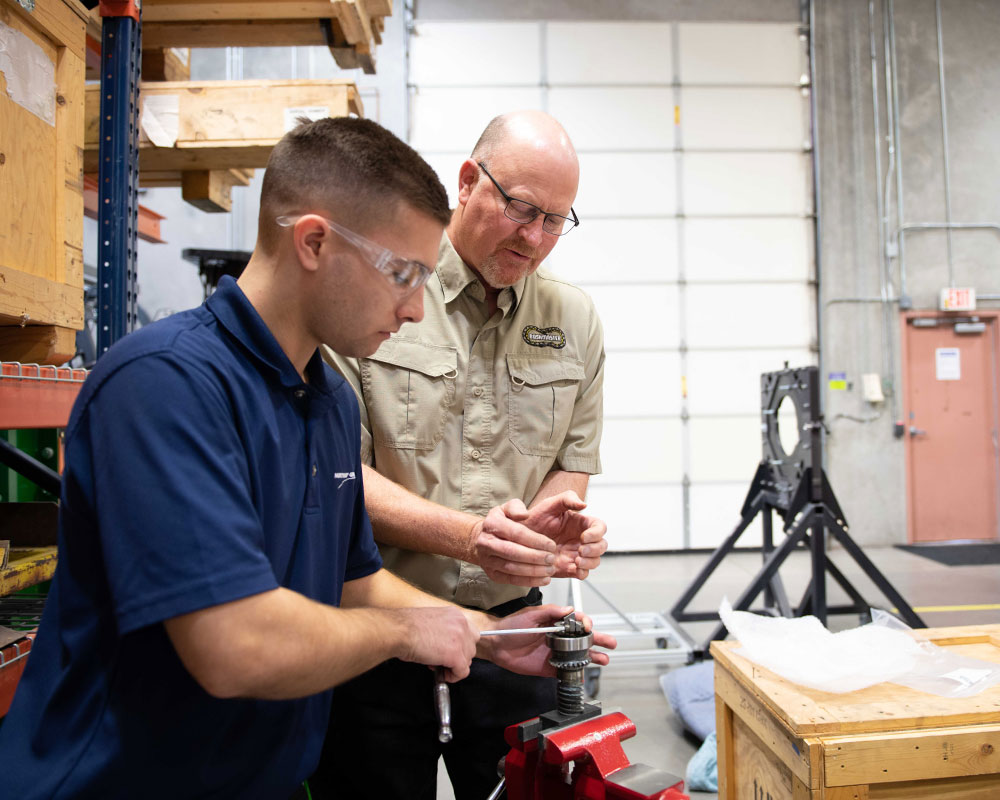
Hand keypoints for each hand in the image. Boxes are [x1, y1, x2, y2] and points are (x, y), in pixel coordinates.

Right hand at [396, 607, 478, 681]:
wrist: (399, 630)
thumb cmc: (406, 626)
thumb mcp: (431, 621)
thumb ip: (444, 630)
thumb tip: (445, 644)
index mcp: (455, 614)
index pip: (470, 633)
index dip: (460, 645)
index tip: (449, 650)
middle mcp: (461, 624)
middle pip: (471, 647)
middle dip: (458, 656)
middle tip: (441, 659)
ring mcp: (460, 639)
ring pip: (468, 660)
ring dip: (454, 666)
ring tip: (437, 664)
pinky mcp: (456, 655)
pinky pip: (462, 672)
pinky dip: (453, 676)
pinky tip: (441, 674)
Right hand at [467, 506, 558, 586]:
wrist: (481, 539)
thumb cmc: (499, 523)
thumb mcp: (507, 508)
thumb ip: (517, 507)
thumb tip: (524, 514)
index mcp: (492, 523)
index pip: (516, 533)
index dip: (535, 540)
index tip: (551, 545)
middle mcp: (486, 542)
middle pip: (512, 552)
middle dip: (535, 557)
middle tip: (551, 558)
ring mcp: (487, 560)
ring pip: (511, 568)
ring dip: (533, 571)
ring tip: (549, 569)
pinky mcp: (492, 574)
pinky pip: (511, 580)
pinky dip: (528, 581)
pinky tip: (543, 579)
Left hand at [477, 604, 616, 677]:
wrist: (496, 644)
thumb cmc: (512, 626)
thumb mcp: (531, 614)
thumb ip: (550, 612)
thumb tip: (569, 609)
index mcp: (555, 623)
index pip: (577, 622)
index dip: (586, 623)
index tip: (589, 626)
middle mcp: (558, 638)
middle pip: (583, 639)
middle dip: (599, 640)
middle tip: (611, 643)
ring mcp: (555, 653)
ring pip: (578, 656)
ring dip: (592, 657)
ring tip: (604, 659)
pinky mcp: (549, 668)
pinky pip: (565, 672)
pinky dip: (576, 674)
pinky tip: (585, 675)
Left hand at [507, 492, 607, 578]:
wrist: (521, 537)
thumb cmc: (536, 518)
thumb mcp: (550, 504)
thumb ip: (567, 499)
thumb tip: (584, 504)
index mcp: (581, 523)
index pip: (600, 527)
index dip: (596, 533)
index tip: (584, 537)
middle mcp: (581, 539)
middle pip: (602, 546)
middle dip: (595, 549)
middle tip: (580, 550)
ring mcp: (576, 554)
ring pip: (595, 561)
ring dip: (590, 562)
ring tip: (576, 560)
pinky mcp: (569, 567)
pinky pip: (583, 573)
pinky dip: (582, 573)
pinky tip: (574, 569)